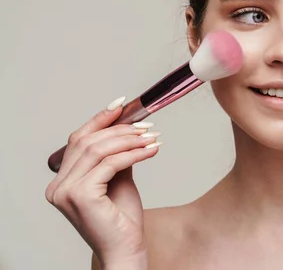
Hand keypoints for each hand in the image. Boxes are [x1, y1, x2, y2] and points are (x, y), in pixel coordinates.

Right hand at [45, 96, 161, 266]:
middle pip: (88, 141)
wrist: (126, 249)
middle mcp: (58, 185)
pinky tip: (152, 150)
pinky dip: (134, 153)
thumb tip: (128, 129)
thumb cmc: (122, 219)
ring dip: (130, 139)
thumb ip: (116, 155)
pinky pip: (111, 164)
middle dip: (120, 129)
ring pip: (99, 150)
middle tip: (147, 126)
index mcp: (62, 180)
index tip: (122, 104)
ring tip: (153, 137)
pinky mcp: (81, 196)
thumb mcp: (119, 179)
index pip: (78, 140)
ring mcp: (66, 191)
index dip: (99, 119)